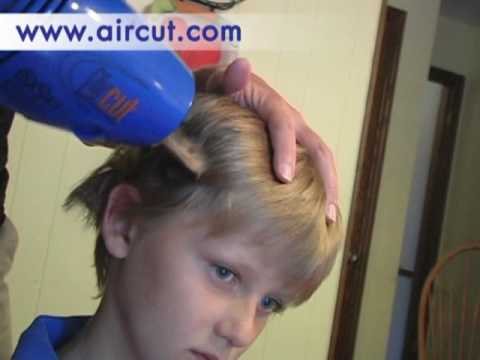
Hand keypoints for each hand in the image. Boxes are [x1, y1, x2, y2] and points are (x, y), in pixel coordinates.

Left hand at [195, 58, 338, 223]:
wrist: (215, 96)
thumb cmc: (215, 94)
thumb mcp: (216, 83)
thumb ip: (227, 78)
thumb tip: (240, 67)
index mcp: (270, 104)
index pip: (283, 124)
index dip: (286, 150)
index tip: (283, 177)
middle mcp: (289, 121)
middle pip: (317, 149)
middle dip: (325, 179)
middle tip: (324, 212)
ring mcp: (293, 137)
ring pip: (319, 161)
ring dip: (327, 189)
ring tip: (328, 220)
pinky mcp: (290, 150)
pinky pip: (310, 169)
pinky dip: (317, 189)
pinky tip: (315, 214)